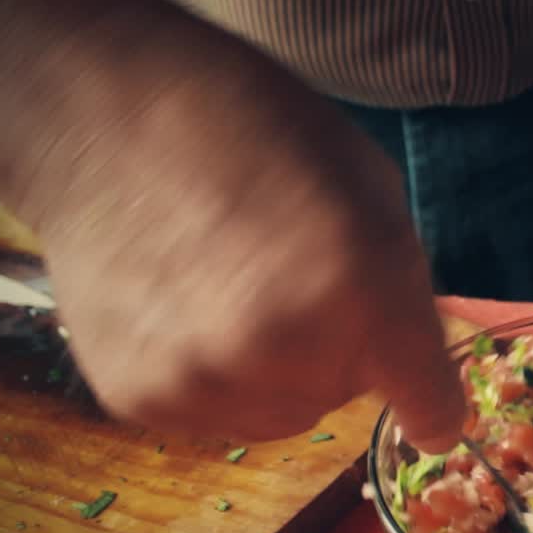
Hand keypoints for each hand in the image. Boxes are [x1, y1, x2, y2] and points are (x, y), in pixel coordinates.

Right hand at [20, 32, 463, 450]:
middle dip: (338, 351)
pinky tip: (183, 308)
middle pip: (345, 397)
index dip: (434, 411)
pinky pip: (211, 412)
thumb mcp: (368, 184)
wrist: (98, 113)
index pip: (428, 403)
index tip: (433, 419)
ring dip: (275, 372)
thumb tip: (405, 352)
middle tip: (292, 278)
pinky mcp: (138, 397)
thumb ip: (397, 280)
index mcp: (363, 287)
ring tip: (232, 291)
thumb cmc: (254, 127)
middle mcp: (288, 350)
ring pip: (280, 415)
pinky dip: (211, 375)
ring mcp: (206, 381)